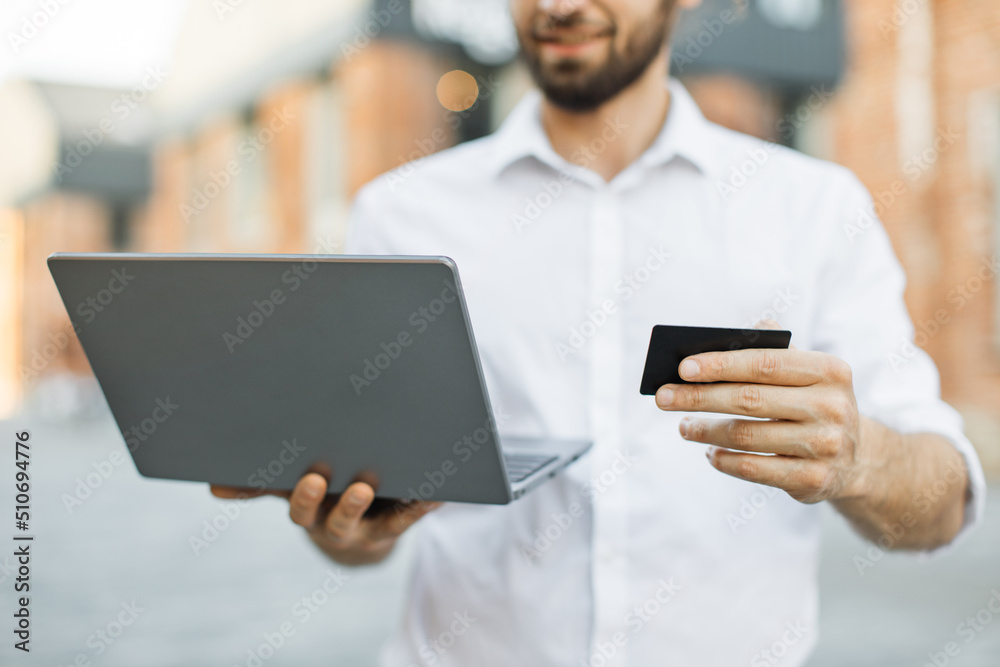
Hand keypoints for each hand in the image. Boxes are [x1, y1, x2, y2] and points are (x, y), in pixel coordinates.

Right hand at [210, 475, 440, 565]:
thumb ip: (264, 482)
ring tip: (362, 486)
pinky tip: (431, 489)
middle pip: (309, 513)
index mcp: (302, 501)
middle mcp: (325, 519)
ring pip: (350, 520)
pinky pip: (404, 518)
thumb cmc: (334, 491)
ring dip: (353, 505)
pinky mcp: (391, 527)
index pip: (276, 495)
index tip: (231, 482)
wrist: (372, 529)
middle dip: (308, 497)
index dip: (254, 489)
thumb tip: (212, 487)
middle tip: (311, 478)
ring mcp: (358, 526)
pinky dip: (418, 505)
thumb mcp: (300, 483)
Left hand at [655, 322, 866, 503]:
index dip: (720, 365)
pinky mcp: (813, 480)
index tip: (683, 368)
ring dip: (705, 431)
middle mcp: (832, 407)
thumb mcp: (807, 373)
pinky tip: (709, 452)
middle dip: (699, 397)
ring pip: (746, 436)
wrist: (857, 458)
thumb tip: (719, 341)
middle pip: (749, 399)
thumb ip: (771, 350)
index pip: (764, 363)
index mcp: (829, 370)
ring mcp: (825, 446)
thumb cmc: (814, 403)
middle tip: (664, 397)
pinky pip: (753, 469)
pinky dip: (723, 459)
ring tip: (684, 426)